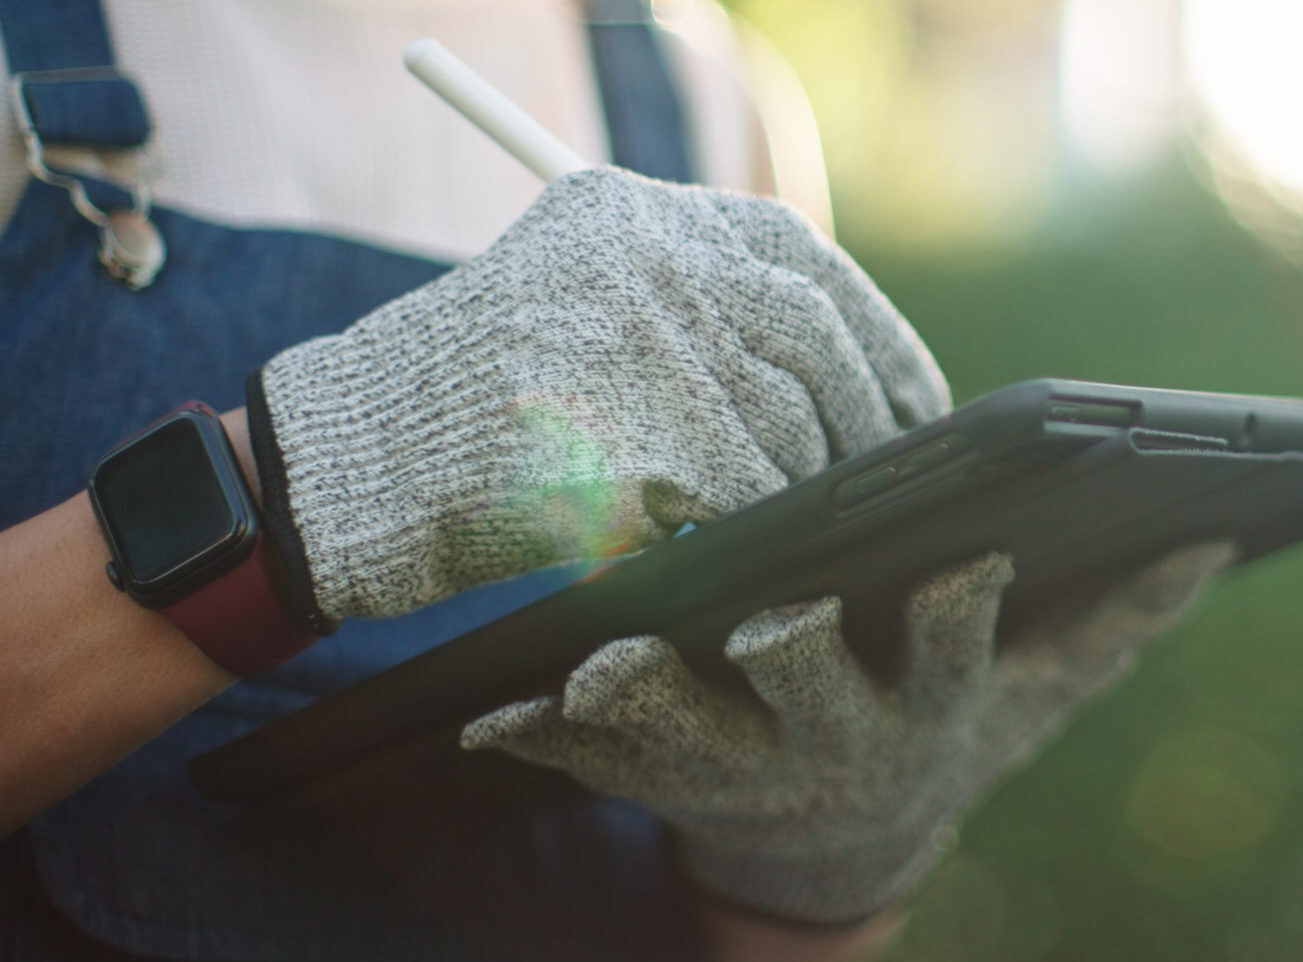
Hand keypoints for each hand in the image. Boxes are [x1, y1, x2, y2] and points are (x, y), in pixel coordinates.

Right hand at [246, 167, 948, 628]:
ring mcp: (640, 340)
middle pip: (811, 335)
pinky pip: (746, 489)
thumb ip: (687, 298)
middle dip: (863, 417)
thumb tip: (834, 364)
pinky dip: (761, 526)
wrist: (358, 459)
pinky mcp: (633, 432)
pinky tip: (749, 541)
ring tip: (805, 516)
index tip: (914, 397)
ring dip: (806, 482)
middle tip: (884, 472)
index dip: (876, 333)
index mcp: (635, 210)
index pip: (801, 255)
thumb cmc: (473, 392)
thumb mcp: (576, 293)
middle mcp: (646, 256)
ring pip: (784, 422)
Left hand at [461, 543, 1235, 924]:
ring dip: (640, 704)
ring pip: (683, 732)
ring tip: (601, 668)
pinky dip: (537, 740)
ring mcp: (739, 760)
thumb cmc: (944, 739)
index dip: (960, 611)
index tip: (966, 561)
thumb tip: (1216, 537)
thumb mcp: (1036, 695)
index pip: (953, 649)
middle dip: (794, 656)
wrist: (840, 851)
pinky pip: (589, 761)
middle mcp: (831, 737)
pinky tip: (491, 720)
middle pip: (809, 688)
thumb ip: (1119, 620)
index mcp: (922, 701)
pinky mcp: (657, 774)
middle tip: (771, 622)